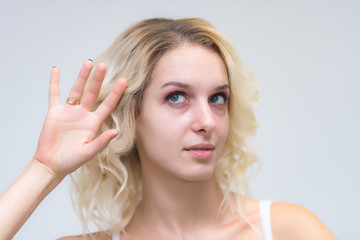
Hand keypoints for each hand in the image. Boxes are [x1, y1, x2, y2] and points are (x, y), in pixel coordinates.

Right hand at [33, 60, 125, 177]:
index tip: (124, 81)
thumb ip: (101, 142)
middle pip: (92, 93)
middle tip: (104, 65)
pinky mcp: (55, 112)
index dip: (116, 93)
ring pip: (76, 90)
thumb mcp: (88, 152)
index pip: (107, 105)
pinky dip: (54, 82)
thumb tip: (116, 131)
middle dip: (98, 79)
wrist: (51, 164)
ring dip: (82, 77)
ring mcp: (69, 112)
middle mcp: (83, 114)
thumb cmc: (71, 161)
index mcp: (93, 123)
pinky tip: (56, 70)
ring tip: (88, 63)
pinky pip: (54, 94)